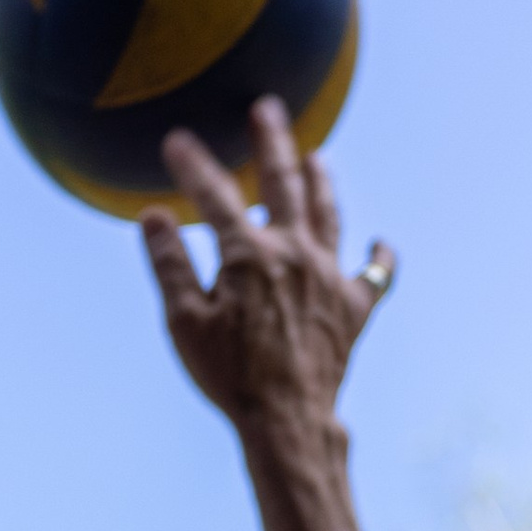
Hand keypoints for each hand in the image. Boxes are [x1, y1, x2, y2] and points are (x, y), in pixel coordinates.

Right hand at [142, 97, 392, 443]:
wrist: (288, 420)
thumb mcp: (185, 324)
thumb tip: (152, 216)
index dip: (193, 165)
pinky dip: (378, 258)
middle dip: (272, 140)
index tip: (176, 140)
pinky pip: (374, 276)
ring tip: (318, 157)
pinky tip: (379, 244)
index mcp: (248, 253)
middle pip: (284, 180)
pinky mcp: (354, 309)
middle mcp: (295, 251)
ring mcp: (329, 277)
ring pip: (329, 213)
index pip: (215, 195)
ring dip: (322, 181)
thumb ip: (170, 265)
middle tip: (267, 110)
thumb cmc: (230, 377)